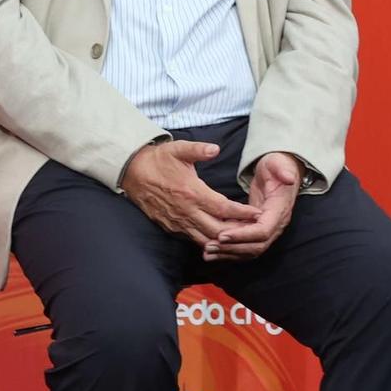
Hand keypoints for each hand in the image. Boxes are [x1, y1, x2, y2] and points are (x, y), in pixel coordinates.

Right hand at [120, 141, 260, 246]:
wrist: (132, 173)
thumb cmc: (158, 160)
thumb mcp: (178, 149)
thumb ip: (199, 149)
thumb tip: (216, 149)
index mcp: (192, 193)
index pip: (224, 208)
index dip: (243, 213)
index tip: (258, 214)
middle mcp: (187, 211)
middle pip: (218, 230)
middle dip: (238, 232)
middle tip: (255, 230)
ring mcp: (178, 222)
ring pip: (206, 240)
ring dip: (224, 241)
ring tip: (241, 238)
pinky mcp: (171, 227)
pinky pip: (193, 240)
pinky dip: (208, 242)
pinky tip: (219, 240)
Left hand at [206, 152, 301, 261]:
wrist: (280, 170)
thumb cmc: (276, 165)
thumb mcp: (278, 163)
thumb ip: (282, 169)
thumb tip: (289, 178)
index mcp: (280, 210)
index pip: (262, 231)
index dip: (242, 235)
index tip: (222, 235)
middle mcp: (276, 225)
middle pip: (256, 246)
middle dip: (232, 247)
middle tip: (209, 245)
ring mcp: (268, 230)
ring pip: (249, 250)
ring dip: (228, 252)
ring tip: (206, 251)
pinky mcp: (257, 230)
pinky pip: (245, 246)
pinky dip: (229, 251)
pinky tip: (212, 251)